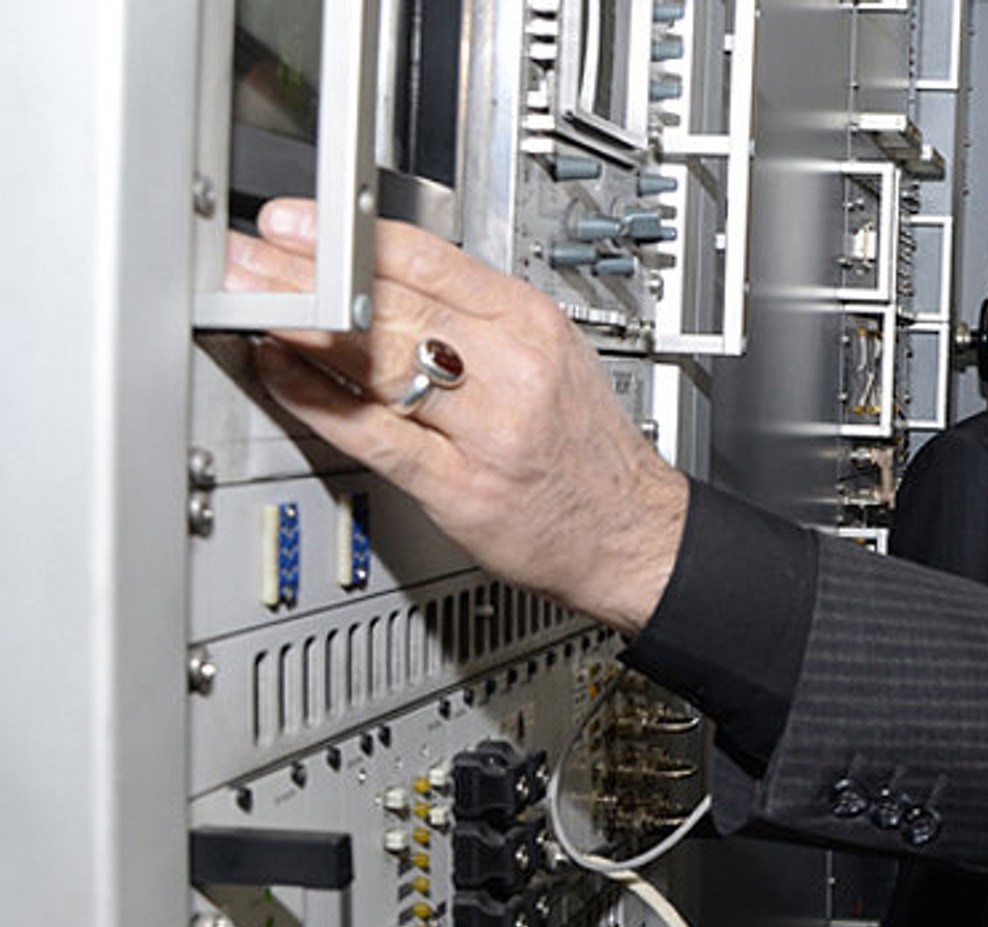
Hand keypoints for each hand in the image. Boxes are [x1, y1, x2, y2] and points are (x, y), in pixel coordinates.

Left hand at [228, 198, 687, 632]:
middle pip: (393, 304)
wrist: (631, 531)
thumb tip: (381, 276)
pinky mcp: (460, 486)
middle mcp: (511, 368)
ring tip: (248, 304)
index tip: (293, 223)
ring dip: (301, 327)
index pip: (427, 257)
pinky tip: (282, 374)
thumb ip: (472, 315)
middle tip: (244, 259)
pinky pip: (375, 434)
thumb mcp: (547, 353)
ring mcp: (485, 429)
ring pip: (380, 361)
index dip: (348, 236)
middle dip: (307, 277)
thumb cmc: (580, 446)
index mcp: (530, 322)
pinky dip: (319, 402)